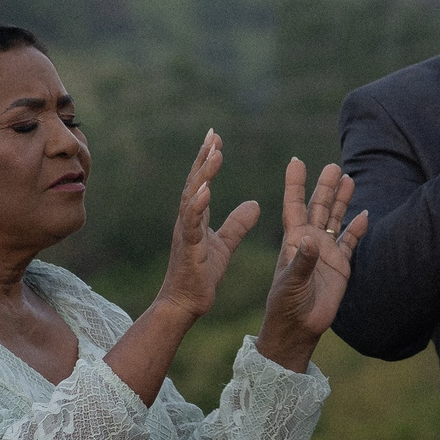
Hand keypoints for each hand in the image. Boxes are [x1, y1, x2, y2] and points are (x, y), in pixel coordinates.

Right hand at [151, 131, 263, 322]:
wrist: (185, 303)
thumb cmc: (201, 274)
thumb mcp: (225, 244)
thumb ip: (238, 223)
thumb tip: (255, 203)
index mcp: (196, 217)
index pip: (202, 182)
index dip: (207, 159)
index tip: (216, 137)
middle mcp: (187, 220)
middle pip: (195, 182)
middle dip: (203, 158)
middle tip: (213, 135)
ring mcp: (185, 233)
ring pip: (192, 197)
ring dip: (202, 175)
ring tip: (213, 154)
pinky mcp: (189, 248)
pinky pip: (192, 224)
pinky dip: (197, 206)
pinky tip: (205, 190)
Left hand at [256, 158, 368, 370]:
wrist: (299, 327)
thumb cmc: (286, 305)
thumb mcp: (290, 283)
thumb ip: (302, 261)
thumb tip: (312, 239)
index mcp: (293, 240)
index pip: (294, 205)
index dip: (295, 184)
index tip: (295, 161)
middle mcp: (310, 241)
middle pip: (318, 206)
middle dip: (324, 186)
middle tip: (331, 166)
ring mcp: (326, 252)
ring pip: (335, 219)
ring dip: (341, 200)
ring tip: (348, 179)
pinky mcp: (340, 265)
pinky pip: (350, 241)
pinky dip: (357, 227)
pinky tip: (365, 213)